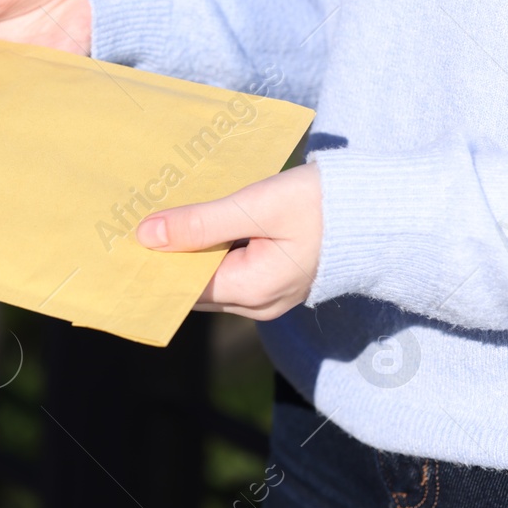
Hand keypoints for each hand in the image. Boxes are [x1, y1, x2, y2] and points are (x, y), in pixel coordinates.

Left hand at [135, 164, 320, 320]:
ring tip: (158, 219)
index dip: (149, 267)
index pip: (181, 288)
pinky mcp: (277, 277)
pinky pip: (231, 268)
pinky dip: (211, 248)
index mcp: (251, 290)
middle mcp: (257, 303)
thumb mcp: (258, 206)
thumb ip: (202, 222)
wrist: (388, 211)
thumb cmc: (327, 205)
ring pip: (211, 276)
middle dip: (165, 258)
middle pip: (193, 285)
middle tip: (131, 226)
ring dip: (188, 250)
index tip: (119, 245)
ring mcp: (269, 294)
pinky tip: (197, 221)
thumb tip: (146, 236)